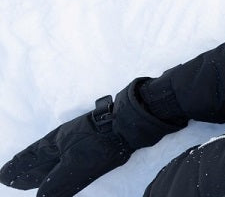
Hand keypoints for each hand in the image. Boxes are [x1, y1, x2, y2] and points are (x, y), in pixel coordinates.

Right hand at [1, 96, 130, 196]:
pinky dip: (59, 171)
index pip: (28, 159)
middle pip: (38, 161)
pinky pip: (69, 163)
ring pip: (52, 162)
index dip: (16, 168)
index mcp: (53, 143)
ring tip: (28, 180)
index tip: (4, 177)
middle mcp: (61, 144)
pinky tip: (59, 174)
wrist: (127, 127)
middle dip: (24, 171)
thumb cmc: (99, 143)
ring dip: (40, 172)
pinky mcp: (92, 149)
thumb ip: (57, 182)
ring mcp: (76, 145)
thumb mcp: (75, 165)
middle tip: (11, 180)